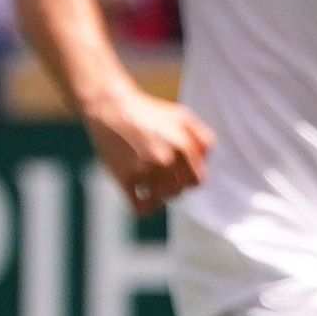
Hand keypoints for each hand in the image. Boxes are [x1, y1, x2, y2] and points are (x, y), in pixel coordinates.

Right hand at [84, 85, 213, 213]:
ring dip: (159, 196)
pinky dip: (145, 208)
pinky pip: (141, 207)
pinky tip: (142, 198)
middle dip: (174, 187)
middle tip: (164, 178)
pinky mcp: (124, 178)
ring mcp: (144, 170)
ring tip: (151, 185)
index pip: (197, 180)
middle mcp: (166, 159)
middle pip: (179, 191)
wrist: (110, 107)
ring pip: (161, 200)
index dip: (190, 179)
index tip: (180, 175)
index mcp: (183, 145)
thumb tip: (207, 162)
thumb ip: (202, 138)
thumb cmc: (147, 112)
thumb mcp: (182, 116)